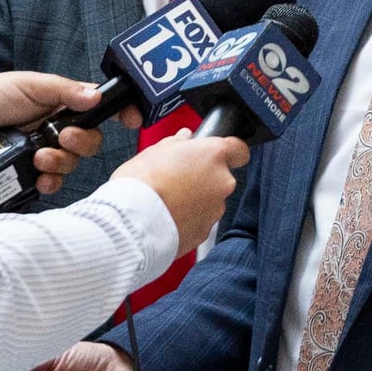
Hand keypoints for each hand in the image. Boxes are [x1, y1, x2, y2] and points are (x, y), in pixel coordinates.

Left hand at [0, 72, 105, 193]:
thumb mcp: (26, 86)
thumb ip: (63, 91)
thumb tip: (97, 96)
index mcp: (57, 104)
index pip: (96, 109)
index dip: (117, 113)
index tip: (131, 120)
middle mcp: (53, 130)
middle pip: (90, 142)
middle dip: (83, 142)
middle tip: (64, 138)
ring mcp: (40, 155)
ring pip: (72, 165)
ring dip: (62, 163)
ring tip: (39, 158)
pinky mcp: (27, 178)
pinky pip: (52, 185)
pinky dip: (50, 182)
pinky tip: (39, 177)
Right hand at [112, 132, 249, 255]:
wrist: (132, 223)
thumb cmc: (141, 183)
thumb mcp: (154, 151)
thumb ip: (176, 142)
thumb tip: (184, 138)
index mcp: (213, 155)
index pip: (239, 149)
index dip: (228, 151)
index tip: (215, 154)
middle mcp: (222, 182)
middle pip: (221, 177)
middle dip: (203, 177)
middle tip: (177, 178)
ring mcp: (215, 209)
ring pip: (210, 200)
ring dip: (195, 199)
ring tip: (168, 200)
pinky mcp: (204, 232)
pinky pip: (200, 220)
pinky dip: (188, 219)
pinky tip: (167, 216)